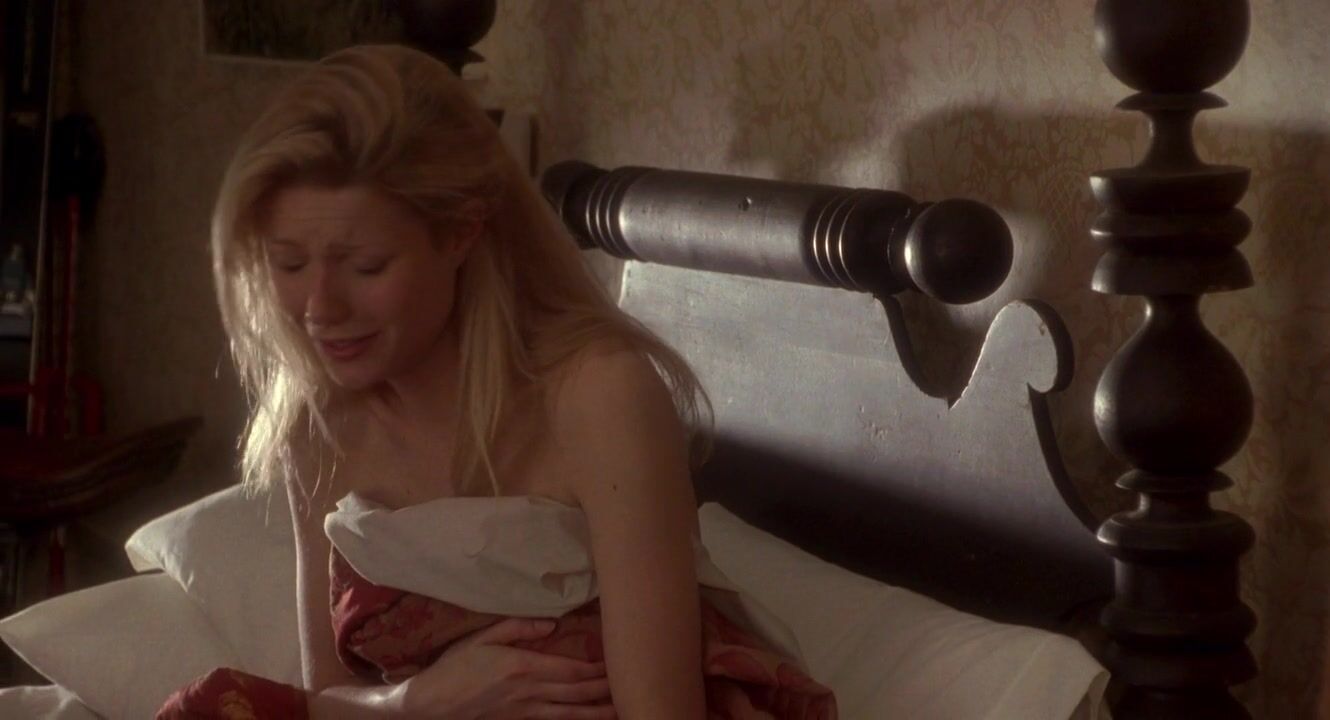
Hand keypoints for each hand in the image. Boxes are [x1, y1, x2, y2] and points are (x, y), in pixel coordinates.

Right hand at [396, 617, 616, 719]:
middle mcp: (529, 693)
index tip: (617, 663)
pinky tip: (587, 719)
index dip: (597, 669)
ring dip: (597, 712)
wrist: (430, 706)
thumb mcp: (482, 638)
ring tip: (621, 710)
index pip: (571, 670)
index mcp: (523, 668)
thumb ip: (518, 627)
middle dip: (605, 690)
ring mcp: (525, 713)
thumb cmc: (455, 667)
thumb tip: (552, 623)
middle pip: (577, 693)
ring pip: (570, 714)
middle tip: (631, 685)